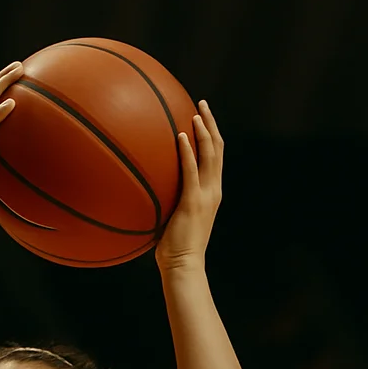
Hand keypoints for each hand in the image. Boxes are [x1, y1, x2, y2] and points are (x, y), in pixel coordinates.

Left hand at [154, 100, 223, 272]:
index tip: (202, 115)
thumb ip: (169, 198)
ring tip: (195, 113)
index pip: (216, 156)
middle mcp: (213, 190)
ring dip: (203, 132)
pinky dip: (188, 152)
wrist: (183, 265)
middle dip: (211, 123)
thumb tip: (149, 185)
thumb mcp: (174, 216)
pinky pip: (192, 171)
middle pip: (218, 149)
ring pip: (210, 155)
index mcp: (211, 191)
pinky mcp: (193, 202)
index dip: (211, 134)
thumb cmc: (174, 246)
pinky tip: (181, 136)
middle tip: (202, 103)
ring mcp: (205, 195)